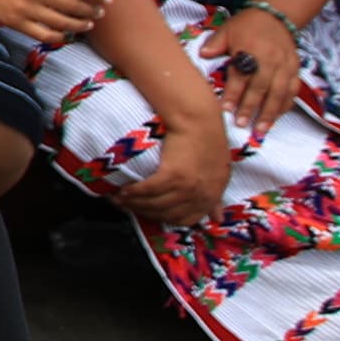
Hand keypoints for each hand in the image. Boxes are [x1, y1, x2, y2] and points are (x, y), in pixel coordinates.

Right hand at [0, 0, 108, 46]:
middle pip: (73, 5)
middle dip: (91, 10)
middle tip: (101, 12)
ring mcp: (25, 9)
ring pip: (63, 22)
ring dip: (80, 25)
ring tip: (88, 24)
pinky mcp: (17, 23)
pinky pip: (46, 36)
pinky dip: (60, 37)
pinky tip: (66, 34)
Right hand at [118, 100, 235, 225]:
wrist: (200, 120)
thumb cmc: (210, 142)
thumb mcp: (219, 174)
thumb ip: (216, 199)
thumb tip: (217, 219)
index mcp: (211, 197)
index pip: (186, 220)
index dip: (165, 218)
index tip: (149, 213)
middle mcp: (199, 195)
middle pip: (166, 214)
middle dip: (144, 212)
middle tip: (127, 207)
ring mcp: (187, 187)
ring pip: (155, 204)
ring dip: (134, 203)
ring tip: (120, 199)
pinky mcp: (172, 175)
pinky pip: (148, 190)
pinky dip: (133, 192)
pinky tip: (123, 190)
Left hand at [199, 8, 300, 128]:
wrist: (275, 15)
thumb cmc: (246, 25)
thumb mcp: (227, 30)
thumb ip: (215, 44)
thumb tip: (202, 55)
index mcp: (252, 49)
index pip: (241, 74)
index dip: (233, 93)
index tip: (225, 109)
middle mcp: (271, 59)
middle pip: (261, 87)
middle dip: (251, 108)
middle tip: (241, 124)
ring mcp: (286, 65)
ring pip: (280, 93)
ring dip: (270, 113)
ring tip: (260, 129)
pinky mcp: (295, 69)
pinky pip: (293, 91)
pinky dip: (285, 105)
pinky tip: (276, 117)